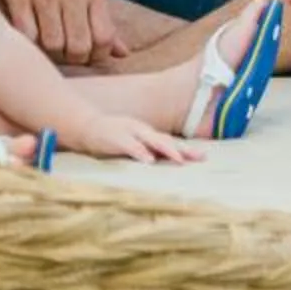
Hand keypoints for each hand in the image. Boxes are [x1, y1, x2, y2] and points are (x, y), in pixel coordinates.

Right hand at [0, 0, 124, 66]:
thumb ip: (106, 17)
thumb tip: (122, 53)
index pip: (104, 38)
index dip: (99, 55)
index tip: (90, 53)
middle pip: (78, 47)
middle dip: (76, 58)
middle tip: (70, 53)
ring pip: (52, 45)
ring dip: (53, 54)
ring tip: (53, 46)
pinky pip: (26, 35)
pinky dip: (32, 44)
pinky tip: (34, 37)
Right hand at [60, 112, 201, 164]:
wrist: (86, 126)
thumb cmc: (111, 137)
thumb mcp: (132, 143)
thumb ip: (146, 150)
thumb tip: (162, 163)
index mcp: (147, 134)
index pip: (170, 142)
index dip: (187, 149)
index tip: (204, 157)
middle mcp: (142, 131)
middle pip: (166, 140)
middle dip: (183, 150)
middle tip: (199, 158)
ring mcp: (129, 133)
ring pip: (152, 141)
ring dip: (166, 150)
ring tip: (180, 160)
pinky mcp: (116, 138)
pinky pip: (130, 146)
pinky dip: (140, 153)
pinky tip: (148, 161)